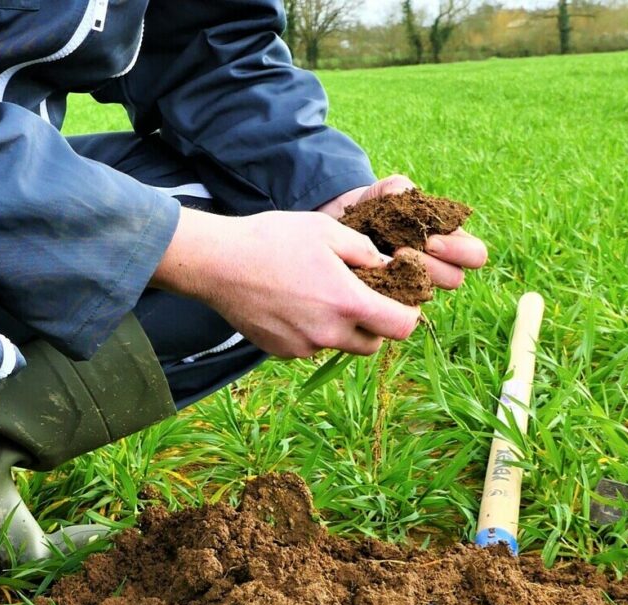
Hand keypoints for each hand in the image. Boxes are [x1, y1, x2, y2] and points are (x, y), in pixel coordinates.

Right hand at [152, 208, 419, 358]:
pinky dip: (312, 331)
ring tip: (321, 296)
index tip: (400, 299)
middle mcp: (329, 334)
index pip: (402, 327)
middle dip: (375, 323)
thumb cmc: (274, 240)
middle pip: (373, 343)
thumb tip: (389, 268)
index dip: (408, 313)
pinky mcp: (282, 351)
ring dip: (343, 328)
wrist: (219, 264)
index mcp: (348, 303)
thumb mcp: (328, 230)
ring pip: (340, 345)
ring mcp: (304, 347)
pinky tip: (294, 304)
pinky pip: (311, 347)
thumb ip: (366, 253)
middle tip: (361, 296)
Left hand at [318, 174, 487, 289]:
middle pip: (456, 279)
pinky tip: (370, 275)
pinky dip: (386, 289)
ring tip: (386, 261)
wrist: (347, 225)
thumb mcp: (386, 192)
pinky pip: (398, 304)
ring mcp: (417, 285)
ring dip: (410, 279)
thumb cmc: (378, 206)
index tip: (430, 241)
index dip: (459, 251)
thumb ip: (398, 188)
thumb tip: (400, 196)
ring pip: (428, 294)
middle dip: (433, 267)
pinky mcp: (394, 298)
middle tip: (403, 252)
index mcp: (450, 241)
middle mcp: (439, 267)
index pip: (475, 255)